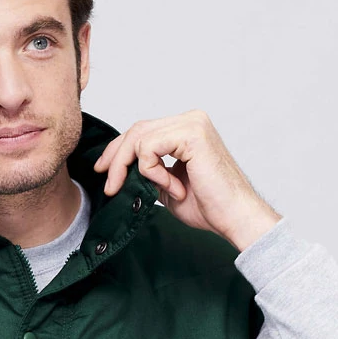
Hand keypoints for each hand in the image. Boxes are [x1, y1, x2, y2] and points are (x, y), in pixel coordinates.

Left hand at [92, 111, 281, 252]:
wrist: (234, 217)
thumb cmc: (208, 206)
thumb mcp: (166, 187)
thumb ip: (148, 173)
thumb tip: (121, 173)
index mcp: (185, 130)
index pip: (142, 131)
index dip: (118, 150)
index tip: (103, 170)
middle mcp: (190, 120)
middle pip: (137, 129)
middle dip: (116, 158)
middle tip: (109, 184)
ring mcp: (192, 124)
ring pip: (139, 137)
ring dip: (131, 168)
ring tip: (147, 191)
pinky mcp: (192, 134)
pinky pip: (150, 147)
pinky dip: (151, 171)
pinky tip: (170, 187)